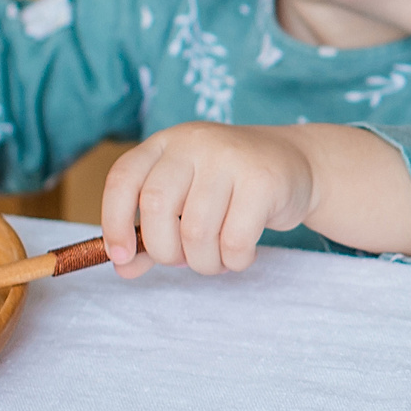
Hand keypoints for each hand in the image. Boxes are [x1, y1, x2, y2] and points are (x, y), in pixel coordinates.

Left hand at [101, 123, 318, 276]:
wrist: (297, 162)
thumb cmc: (230, 188)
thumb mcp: (185, 198)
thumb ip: (152, 231)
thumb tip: (124, 268)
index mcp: (166, 143)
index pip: (124, 179)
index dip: (113, 222)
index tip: (121, 256)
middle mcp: (194, 142)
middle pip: (157, 206)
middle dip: (164, 250)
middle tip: (182, 260)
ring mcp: (230, 157)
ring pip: (197, 231)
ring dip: (203, 263)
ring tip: (217, 260)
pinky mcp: (263, 180)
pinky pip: (235, 240)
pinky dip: (234, 261)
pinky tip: (241, 254)